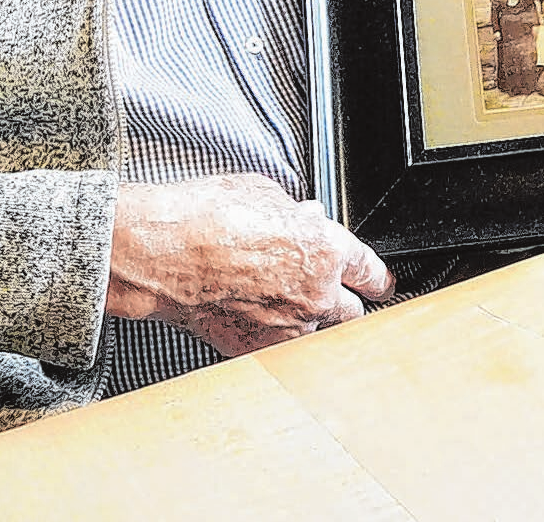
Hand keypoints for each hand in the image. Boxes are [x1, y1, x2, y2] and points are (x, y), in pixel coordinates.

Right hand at [105, 174, 394, 356]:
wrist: (162, 255)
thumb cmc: (207, 219)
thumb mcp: (264, 195)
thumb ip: (295, 214)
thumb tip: (305, 218)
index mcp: (325, 251)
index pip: (370, 271)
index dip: (378, 278)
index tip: (380, 284)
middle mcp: (314, 295)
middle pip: (353, 312)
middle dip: (346, 302)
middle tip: (332, 293)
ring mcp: (286, 328)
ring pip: (315, 333)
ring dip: (306, 319)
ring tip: (279, 300)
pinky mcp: (255, 349)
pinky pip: (279, 346)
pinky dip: (273, 334)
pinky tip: (254, 313)